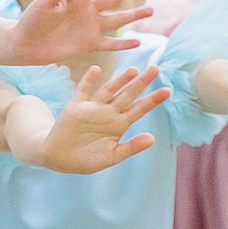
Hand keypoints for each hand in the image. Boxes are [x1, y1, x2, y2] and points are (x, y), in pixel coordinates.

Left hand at [6, 0, 153, 63]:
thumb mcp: (43, 3)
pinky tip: (137, 41)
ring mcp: (89, 26)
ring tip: (150, 10)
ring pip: (116, 19)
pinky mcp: (88, 43)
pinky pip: (109, 43)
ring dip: (133, 15)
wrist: (25, 45)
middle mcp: (86, 8)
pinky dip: (123, 44)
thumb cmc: (31, 20)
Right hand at [34, 66, 168, 173]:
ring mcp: (92, 108)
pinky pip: (82, 90)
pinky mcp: (76, 107)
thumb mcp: (112, 157)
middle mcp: (108, 113)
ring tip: (133, 70)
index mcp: (119, 125)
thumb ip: (131, 147)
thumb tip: (153, 138)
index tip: (167, 90)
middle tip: (156, 68)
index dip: (153, 100)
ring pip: (109, 90)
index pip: (139, 109)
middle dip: (141, 83)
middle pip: (128, 95)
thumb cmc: (87, 160)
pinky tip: (96, 69)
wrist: (59, 158)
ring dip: (119, 80)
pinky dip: (88, 80)